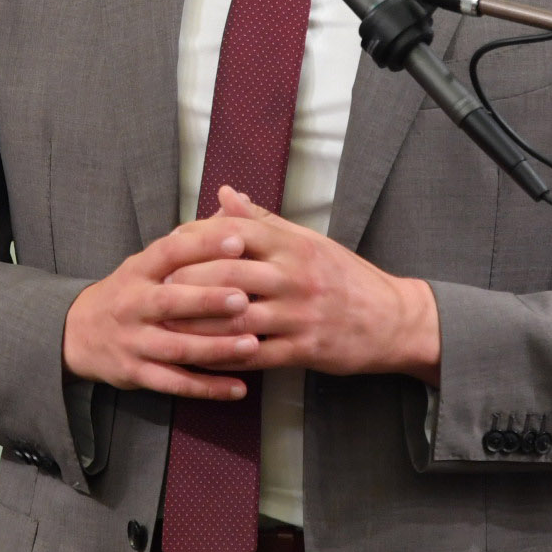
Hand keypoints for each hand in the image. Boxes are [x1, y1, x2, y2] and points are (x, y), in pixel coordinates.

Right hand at [63, 217, 264, 398]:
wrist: (77, 333)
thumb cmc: (128, 292)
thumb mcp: (146, 263)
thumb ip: (187, 243)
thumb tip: (230, 206)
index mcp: (138, 271)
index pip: (168, 252)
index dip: (201, 246)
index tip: (236, 240)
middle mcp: (133, 305)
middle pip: (170, 302)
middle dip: (207, 301)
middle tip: (244, 298)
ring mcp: (134, 341)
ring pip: (176, 348)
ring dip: (215, 349)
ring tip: (252, 346)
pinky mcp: (136, 374)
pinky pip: (175, 384)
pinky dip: (208, 388)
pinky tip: (239, 388)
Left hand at [161, 187, 441, 383]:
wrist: (393, 320)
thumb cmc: (347, 277)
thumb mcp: (309, 241)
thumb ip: (263, 220)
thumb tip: (223, 193)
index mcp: (294, 245)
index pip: (235, 234)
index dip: (197, 239)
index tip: (169, 247)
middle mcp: (295, 276)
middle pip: (228, 272)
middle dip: (188, 280)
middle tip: (158, 288)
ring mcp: (300, 315)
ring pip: (237, 317)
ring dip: (198, 322)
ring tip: (168, 324)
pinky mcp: (304, 350)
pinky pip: (255, 355)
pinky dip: (224, 356)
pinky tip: (200, 357)